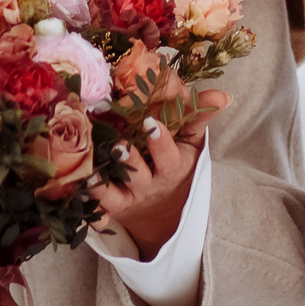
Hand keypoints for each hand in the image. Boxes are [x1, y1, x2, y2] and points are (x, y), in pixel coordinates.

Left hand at [89, 90, 227, 258]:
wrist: (164, 207)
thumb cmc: (177, 163)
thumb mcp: (192, 142)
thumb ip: (200, 116)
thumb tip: (224, 95)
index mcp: (172, 167)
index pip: (168, 156)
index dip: (160, 141)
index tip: (150, 122)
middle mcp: (149, 184)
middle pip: (141, 176)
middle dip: (131, 161)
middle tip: (120, 146)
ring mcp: (129, 196)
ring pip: (115, 194)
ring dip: (103, 184)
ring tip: (91, 173)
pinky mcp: (111, 207)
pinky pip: (98, 210)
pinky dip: (90, 206)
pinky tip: (80, 191)